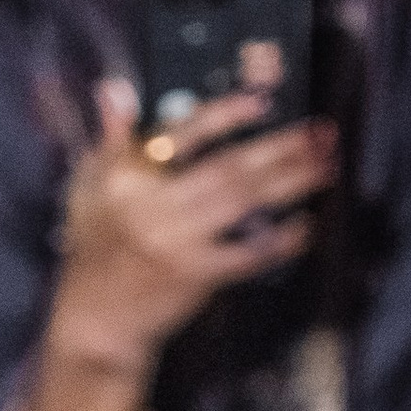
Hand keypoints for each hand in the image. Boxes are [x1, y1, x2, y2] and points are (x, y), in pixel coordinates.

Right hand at [49, 81, 337, 376]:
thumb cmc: (93, 250)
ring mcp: (176, 243)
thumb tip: (115, 88)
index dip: (223, 115)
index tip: (261, 101)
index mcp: (126, 178)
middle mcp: (152, 207)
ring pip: (242, 203)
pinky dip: (277, 242)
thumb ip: (109, 137)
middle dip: (278, 148)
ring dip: (289, 183)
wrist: (95, 323)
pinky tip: (303, 226)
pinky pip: (245, 254)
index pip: (181, 135)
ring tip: (324, 165)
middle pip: (226, 167)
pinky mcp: (194, 276)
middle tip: (319, 133)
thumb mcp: (87, 187)